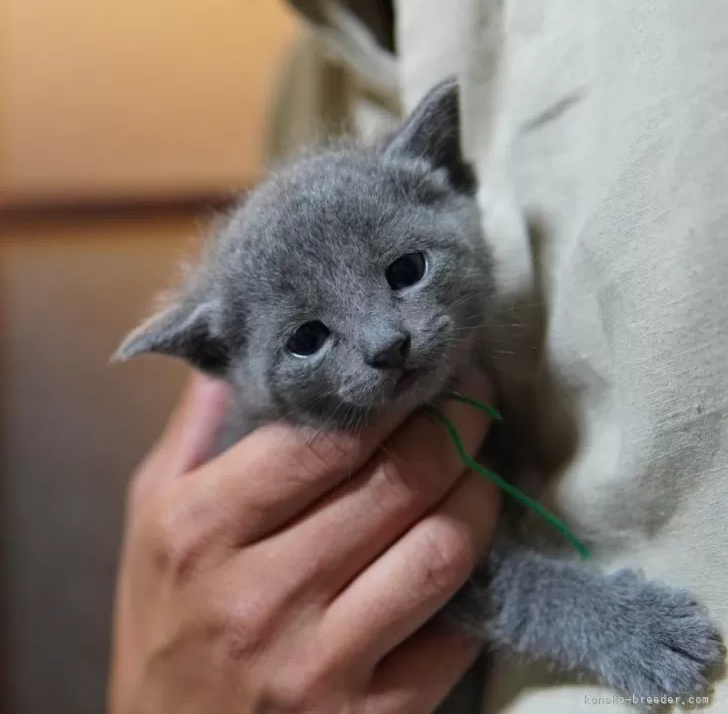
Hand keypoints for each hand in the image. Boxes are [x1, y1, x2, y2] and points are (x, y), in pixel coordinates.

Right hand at [108, 370, 499, 713]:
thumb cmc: (161, 622)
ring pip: (441, 552)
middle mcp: (262, 594)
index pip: (328, 439)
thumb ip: (196, 424)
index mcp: (204, 528)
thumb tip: (242, 345)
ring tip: (481, 467)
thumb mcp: (151, 513)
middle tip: (474, 401)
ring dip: (481, 496)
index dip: (396, 396)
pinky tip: (467, 553)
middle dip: (458, 426)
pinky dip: (478, 585)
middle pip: (399, 482)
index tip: (429, 369)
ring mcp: (317, 664)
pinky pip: (455, 638)